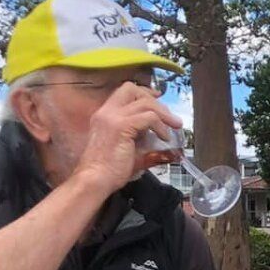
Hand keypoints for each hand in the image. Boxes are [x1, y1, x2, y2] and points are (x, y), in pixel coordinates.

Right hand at [70, 83, 182, 197]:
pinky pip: (149, 117)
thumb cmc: (109, 170)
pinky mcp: (121, 127)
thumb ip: (142, 139)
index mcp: (104, 115)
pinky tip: (165, 137)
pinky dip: (161, 126)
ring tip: (175, 126)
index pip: (124, 92)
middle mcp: (106, 112)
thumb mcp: (128, 149)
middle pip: (132, 89)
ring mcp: (112, 117)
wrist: (95, 180)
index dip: (143, 93)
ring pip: (144, 103)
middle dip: (154, 99)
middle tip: (169, 116)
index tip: (158, 99)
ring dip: (164, 113)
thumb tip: (164, 139)